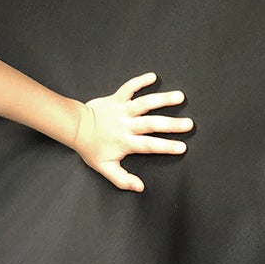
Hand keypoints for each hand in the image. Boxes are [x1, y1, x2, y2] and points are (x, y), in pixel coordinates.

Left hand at [73, 72, 191, 191]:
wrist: (76, 128)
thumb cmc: (91, 148)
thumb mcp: (105, 168)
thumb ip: (122, 179)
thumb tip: (140, 187)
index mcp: (126, 142)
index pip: (149, 145)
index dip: (166, 146)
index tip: (182, 147)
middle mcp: (126, 125)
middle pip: (151, 124)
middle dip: (171, 124)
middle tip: (189, 124)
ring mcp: (122, 110)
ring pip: (144, 103)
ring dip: (162, 99)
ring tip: (179, 97)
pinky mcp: (116, 98)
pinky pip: (128, 88)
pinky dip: (140, 81)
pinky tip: (153, 76)